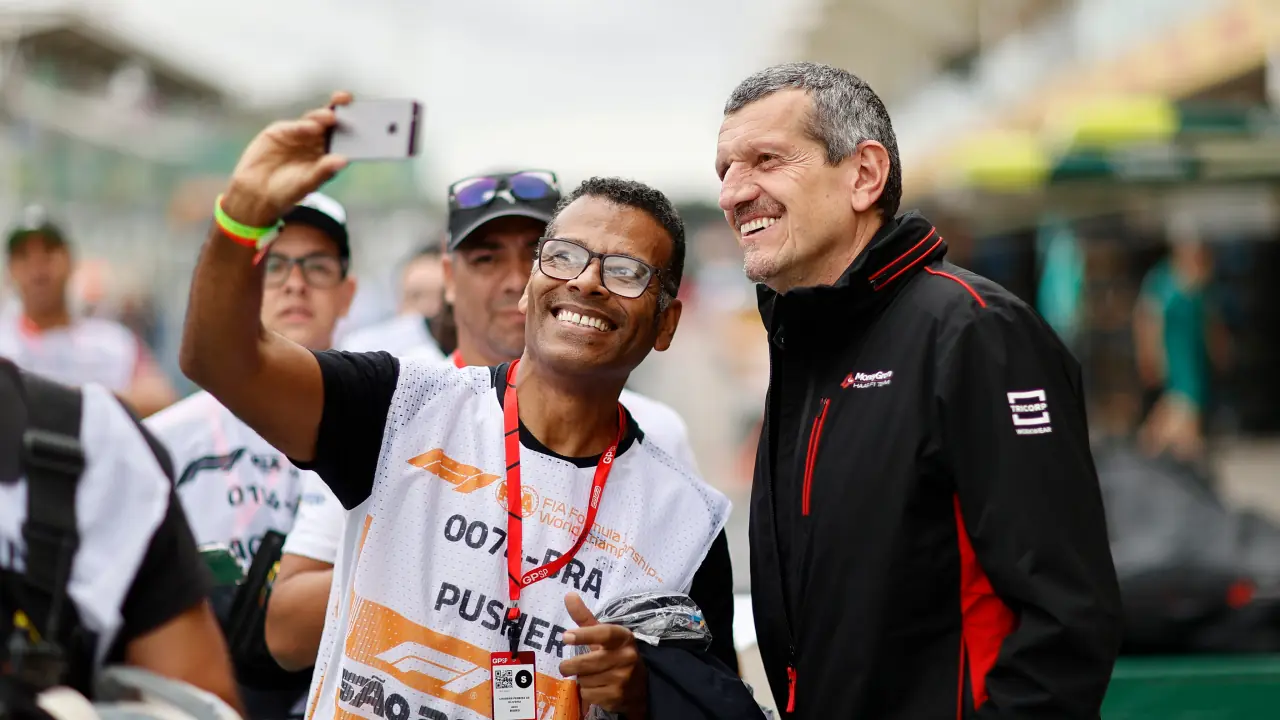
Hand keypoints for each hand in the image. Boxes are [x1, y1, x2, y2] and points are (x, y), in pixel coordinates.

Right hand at [221, 91, 351, 226]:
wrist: (254, 193)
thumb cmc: (286, 191)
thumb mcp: (306, 184)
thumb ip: (323, 171)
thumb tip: (343, 161)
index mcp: (329, 154)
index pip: (347, 138)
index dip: (357, 128)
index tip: (369, 121)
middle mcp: (317, 142)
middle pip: (333, 124)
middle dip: (342, 112)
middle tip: (351, 103)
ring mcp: (299, 135)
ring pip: (315, 120)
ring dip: (324, 116)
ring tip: (332, 117)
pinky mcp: (281, 131)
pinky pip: (295, 126)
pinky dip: (303, 126)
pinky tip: (312, 127)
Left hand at [559, 593, 646, 717]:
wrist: (639, 687)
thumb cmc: (616, 655)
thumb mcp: (604, 636)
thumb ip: (585, 618)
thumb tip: (568, 595)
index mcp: (623, 637)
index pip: (603, 634)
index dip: (584, 635)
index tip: (565, 636)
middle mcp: (626, 657)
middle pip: (587, 662)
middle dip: (570, 666)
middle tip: (565, 666)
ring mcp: (622, 678)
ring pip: (585, 680)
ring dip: (581, 679)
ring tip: (590, 676)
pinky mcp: (617, 696)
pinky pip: (588, 694)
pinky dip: (586, 692)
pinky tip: (596, 688)